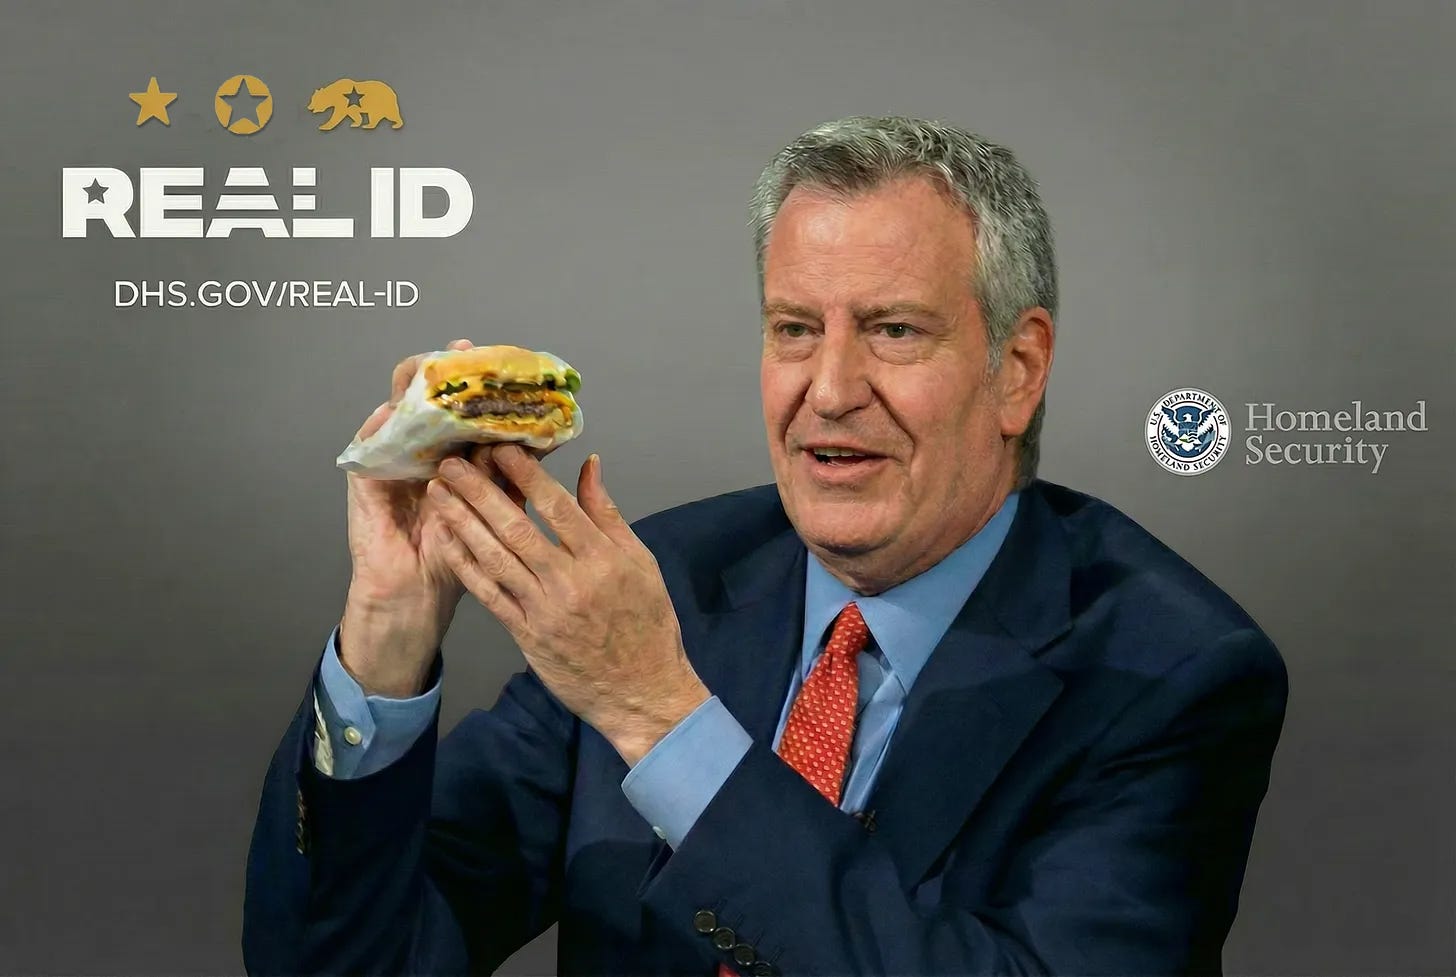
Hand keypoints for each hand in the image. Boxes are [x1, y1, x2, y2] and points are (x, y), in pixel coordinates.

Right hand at [339, 339, 550, 695]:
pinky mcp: (368, 479)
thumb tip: (551, 440)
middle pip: (434, 402)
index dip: (484, 386)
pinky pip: (371, 444)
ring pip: (401, 412)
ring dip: (414, 388)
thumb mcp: (498, 511)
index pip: (470, 411)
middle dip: (449, 374)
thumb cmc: (460, 557)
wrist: (419, 595)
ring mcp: (394, 463)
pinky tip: (392, 407)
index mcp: (457, 458)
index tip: (504, 362)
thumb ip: (518, 476)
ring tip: (430, 366)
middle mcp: (425, 453)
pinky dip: (380, 424)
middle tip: (466, 351)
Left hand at [428, 445, 710, 763]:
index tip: (500, 447)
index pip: (557, 506)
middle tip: (451, 462)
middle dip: (479, 491)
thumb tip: (589, 465)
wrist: (642, 691)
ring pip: (495, 558)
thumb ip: (608, 514)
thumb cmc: (648, 623)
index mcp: (603, 559)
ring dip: (463, 523)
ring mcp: (544, 611)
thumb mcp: (641, 563)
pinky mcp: (527, 636)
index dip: (526, 474)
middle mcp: (570, 582)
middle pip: (517, 528)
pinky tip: (447, 541)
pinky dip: (466, 566)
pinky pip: (490, 596)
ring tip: (438, 493)